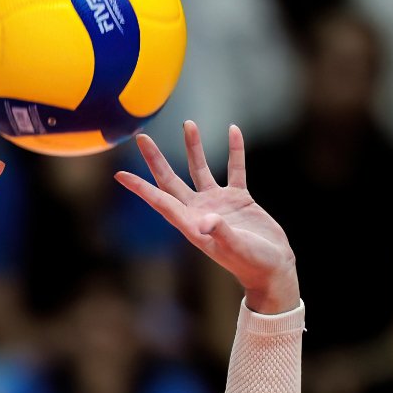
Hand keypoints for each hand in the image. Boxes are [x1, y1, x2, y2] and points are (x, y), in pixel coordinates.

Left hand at [116, 121, 298, 314]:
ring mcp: (218, 203)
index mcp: (191, 224)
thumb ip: (221, 233)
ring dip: (193, 148)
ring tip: (188, 123)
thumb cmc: (252, 264)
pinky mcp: (238, 198)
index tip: (119, 174)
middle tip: (142, 138)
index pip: (161, 201)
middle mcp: (199, 211)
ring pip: (200, 169)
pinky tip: (233, 130)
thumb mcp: (237, 249)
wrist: (273, 268)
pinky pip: (235, 169)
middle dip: (156, 160)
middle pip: (171, 181)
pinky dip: (235, 151)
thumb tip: (207, 221)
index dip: (140, 188)